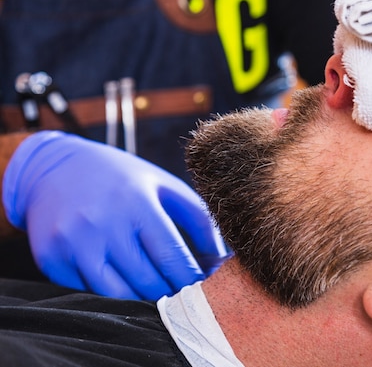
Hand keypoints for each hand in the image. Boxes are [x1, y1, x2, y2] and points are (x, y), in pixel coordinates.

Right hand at [2, 131, 230, 299]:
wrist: (56, 167)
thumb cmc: (123, 179)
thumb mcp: (165, 187)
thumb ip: (200, 221)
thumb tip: (224, 260)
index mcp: (137, 203)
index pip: (173, 258)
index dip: (193, 279)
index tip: (204, 287)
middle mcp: (102, 224)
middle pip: (149, 282)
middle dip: (172, 292)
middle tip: (182, 292)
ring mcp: (73, 244)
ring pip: (119, 295)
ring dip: (143, 298)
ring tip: (156, 289)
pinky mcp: (51, 259)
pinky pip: (89, 293)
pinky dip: (109, 292)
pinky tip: (120, 278)